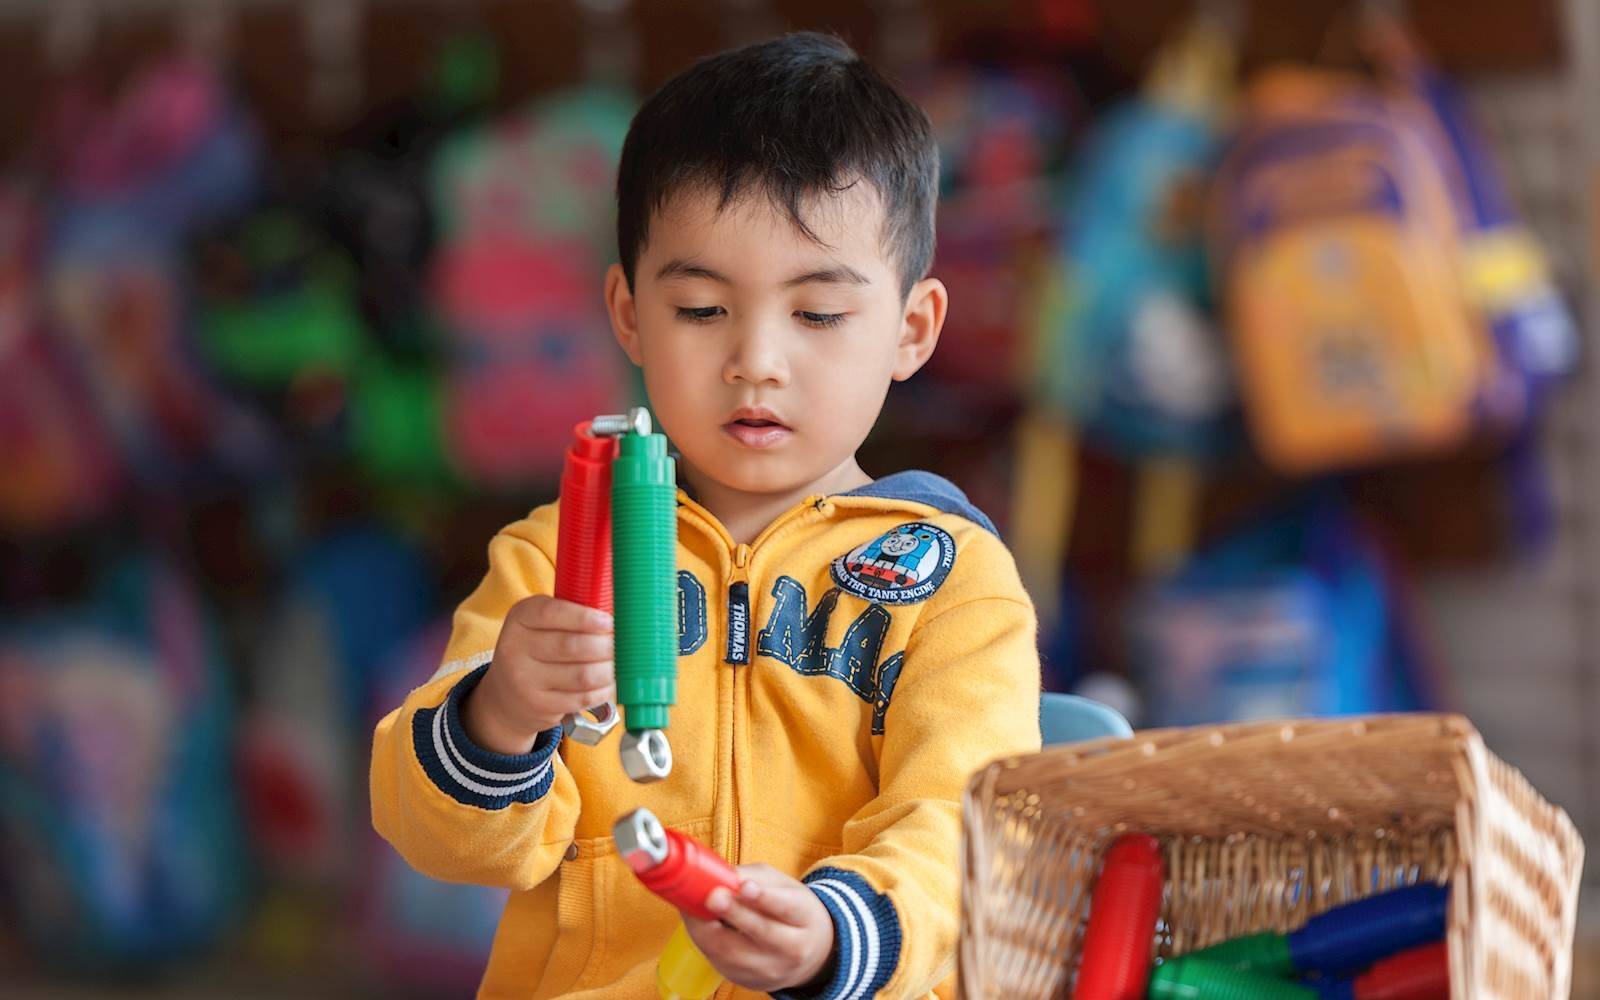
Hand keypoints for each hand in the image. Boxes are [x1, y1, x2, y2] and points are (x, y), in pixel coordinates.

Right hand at [462, 595, 613, 753]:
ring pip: (582, 675)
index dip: (585, 618)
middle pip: (572, 646)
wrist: (506, 696)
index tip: (609, 622)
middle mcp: (515, 648)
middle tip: (622, 645)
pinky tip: (607, 683)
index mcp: (519, 618)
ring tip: (619, 663)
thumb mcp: (541, 625)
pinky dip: (602, 690)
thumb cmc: (536, 651)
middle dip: (606, 646)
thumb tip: (618, 610)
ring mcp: (524, 680)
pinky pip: (581, 698)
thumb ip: (571, 614)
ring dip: (609, 670)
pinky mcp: (538, 705)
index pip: (551, 613)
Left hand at [684, 863, 835, 993]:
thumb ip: (754, 877)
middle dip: (733, 913)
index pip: (786, 907)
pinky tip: (696, 923)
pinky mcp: (745, 980)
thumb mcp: (782, 886)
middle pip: (760, 932)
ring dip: (707, 928)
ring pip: (732, 952)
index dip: (764, 897)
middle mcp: (792, 948)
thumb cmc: (790, 910)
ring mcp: (768, 969)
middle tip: (713, 896)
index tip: (744, 886)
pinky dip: (703, 939)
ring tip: (693, 906)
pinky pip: (718, 960)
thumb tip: (721, 874)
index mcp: (805, 917)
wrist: (807, 954)